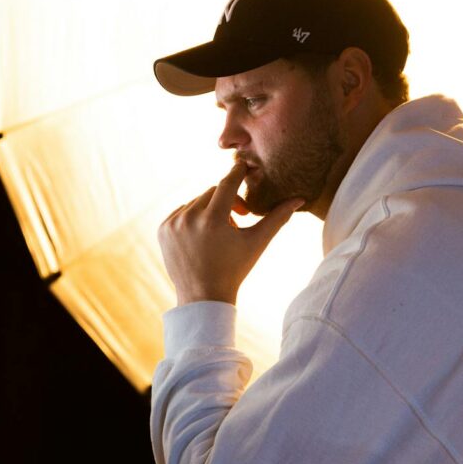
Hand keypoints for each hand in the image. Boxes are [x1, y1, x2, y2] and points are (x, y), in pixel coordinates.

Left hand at [158, 162, 302, 304]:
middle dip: (227, 201)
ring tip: (220, 232)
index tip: (245, 166)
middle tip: (239, 217)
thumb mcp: (257, 243)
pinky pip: (182, 211)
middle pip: (213, 192)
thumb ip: (277, 218)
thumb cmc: (234, 270)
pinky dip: (193, 217)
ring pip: (197, 201)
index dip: (238, 173)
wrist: (203, 297)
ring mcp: (173, 224)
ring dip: (210, 209)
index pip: (227, 183)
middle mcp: (189, 218)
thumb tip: (299, 199)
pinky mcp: (163, 229)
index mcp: (213, 220)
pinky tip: (202, 236)